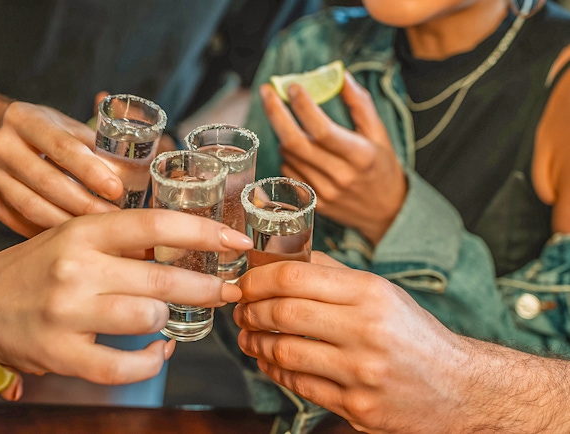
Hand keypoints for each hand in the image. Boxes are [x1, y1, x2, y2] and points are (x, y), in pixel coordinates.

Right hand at [0, 101, 122, 237]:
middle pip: (47, 181)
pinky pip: (20, 221)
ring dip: (68, 223)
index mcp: (25, 117)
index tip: (116, 190)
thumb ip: (100, 141)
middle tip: (114, 220)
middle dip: (84, 204)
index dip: (90, 171)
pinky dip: (48, 232)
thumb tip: (143, 158)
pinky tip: (72, 240)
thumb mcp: (70, 125)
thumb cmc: (48, 133)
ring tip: (99, 235)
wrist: (0, 137)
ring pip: (32, 206)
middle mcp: (0, 143)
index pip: (61, 147)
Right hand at [0, 209, 250, 385]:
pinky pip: (123, 366)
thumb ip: (123, 239)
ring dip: (166, 318)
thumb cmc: (35, 267)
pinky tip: (158, 351)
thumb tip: (186, 243)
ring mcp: (67, 314)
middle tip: (229, 290)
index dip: (204, 232)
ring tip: (163, 314)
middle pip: (163, 278)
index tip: (236, 241)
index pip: (156, 224)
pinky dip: (150, 362)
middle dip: (207, 286)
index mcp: (83, 232)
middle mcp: (76, 269)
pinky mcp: (61, 355)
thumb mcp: (74, 236)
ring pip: (148, 317)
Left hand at [234, 252, 470, 432]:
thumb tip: (282, 257)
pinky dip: (275, 372)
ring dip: (256, 343)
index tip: (244, 282)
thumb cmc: (414, 335)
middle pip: (283, 313)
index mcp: (371, 294)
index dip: (257, 279)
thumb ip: (333, 274)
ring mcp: (361, 373)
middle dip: (250, 310)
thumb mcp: (382, 293)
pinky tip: (270, 362)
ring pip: (284, 353)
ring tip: (250, 336)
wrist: (459, 387)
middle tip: (241, 309)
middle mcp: (367, 331)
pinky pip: (299, 386)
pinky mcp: (357, 407)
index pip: (295, 277)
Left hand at [260, 71, 406, 244]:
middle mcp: (340, 176)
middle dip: (276, 113)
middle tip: (267, 91)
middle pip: (295, 142)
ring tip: (292, 122)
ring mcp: (323, 192)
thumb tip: (339, 74)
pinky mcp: (312, 203)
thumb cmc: (382, 167)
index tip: (293, 86)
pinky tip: (298, 149)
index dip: (304, 106)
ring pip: (289, 156)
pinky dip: (288, 155)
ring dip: (283, 133)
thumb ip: (360, 103)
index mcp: (360, 156)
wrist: (386, 213)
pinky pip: (288, 172)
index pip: (323, 130)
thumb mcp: (379, 134)